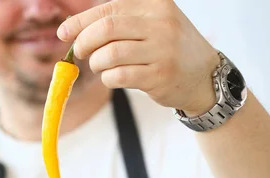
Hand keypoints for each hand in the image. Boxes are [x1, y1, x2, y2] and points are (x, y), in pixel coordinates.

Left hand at [57, 0, 219, 114]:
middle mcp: (162, 23)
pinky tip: (113, 77)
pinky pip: (118, 76)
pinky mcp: (160, 75)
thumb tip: (69, 29)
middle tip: (81, 53)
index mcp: (156, 4)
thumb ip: (117, 21)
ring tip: (100, 66)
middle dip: (84, 42)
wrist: (204, 76)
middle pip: (106, 29)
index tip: (64, 33)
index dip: (80, 22)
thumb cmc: (166, 47)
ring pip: (109, 54)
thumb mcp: (151, 23)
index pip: (108, 10)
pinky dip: (108, 78)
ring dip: (96, 63)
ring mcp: (163, 50)